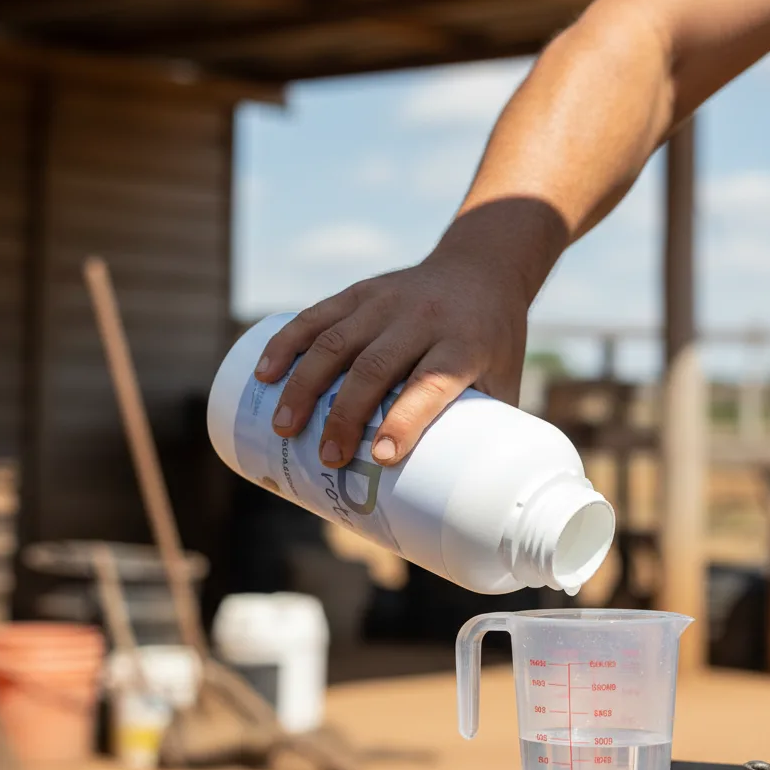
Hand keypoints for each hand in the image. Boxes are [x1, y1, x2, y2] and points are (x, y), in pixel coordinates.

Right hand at [254, 257, 528, 467]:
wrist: (481, 268)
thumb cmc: (492, 342)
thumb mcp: (503, 380)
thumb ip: (482, 430)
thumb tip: (455, 501)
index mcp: (464, 343)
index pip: (431, 381)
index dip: (406, 419)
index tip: (382, 458)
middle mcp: (423, 318)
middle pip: (374, 367)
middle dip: (345, 415)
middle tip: (329, 458)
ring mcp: (386, 301)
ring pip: (337, 342)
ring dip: (305, 385)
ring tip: (284, 426)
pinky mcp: (360, 292)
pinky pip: (316, 315)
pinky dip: (286, 344)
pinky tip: (266, 373)